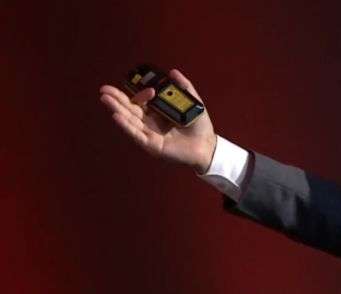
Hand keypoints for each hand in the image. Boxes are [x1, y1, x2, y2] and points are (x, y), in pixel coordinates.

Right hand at [99, 69, 216, 172]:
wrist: (207, 145)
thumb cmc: (199, 126)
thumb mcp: (193, 102)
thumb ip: (184, 87)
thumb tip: (172, 71)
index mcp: (157, 112)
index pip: (142, 101)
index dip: (141, 94)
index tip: (147, 89)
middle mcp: (150, 123)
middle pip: (130, 109)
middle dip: (116, 99)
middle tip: (103, 89)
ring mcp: (149, 134)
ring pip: (130, 120)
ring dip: (117, 109)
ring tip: (105, 99)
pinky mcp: (152, 145)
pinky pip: (136, 134)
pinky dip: (126, 125)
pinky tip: (116, 116)